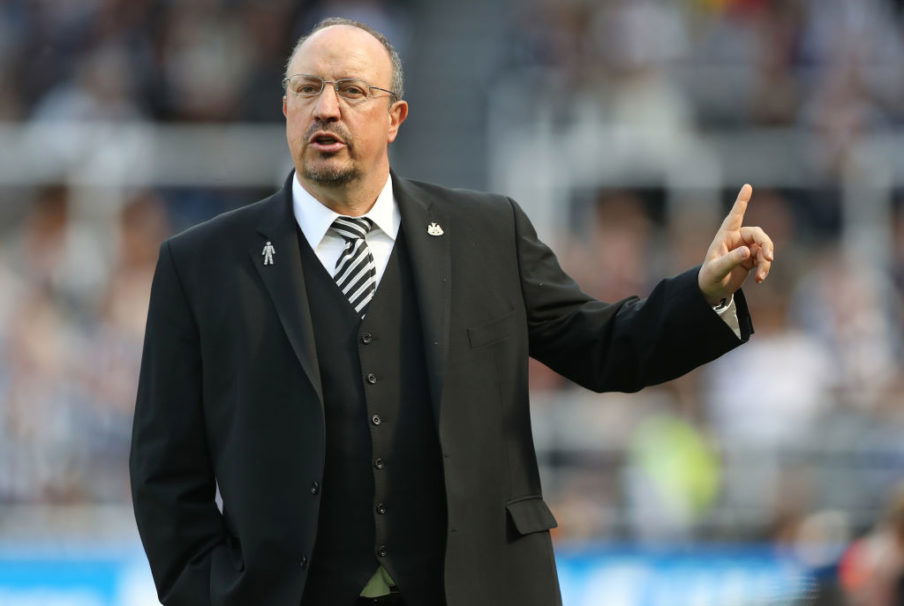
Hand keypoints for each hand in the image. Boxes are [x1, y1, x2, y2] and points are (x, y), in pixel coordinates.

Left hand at [697, 184, 773, 305]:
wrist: (713, 289)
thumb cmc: (710, 277)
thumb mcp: (717, 269)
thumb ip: (731, 260)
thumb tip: (748, 251)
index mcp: (725, 236)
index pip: (735, 215)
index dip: (741, 201)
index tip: (747, 186)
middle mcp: (737, 239)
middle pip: (758, 234)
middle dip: (766, 245)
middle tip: (769, 258)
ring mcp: (745, 248)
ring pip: (764, 247)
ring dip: (766, 261)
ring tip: (761, 276)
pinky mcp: (751, 258)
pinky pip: (765, 258)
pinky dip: (765, 268)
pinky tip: (759, 279)